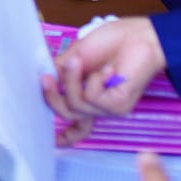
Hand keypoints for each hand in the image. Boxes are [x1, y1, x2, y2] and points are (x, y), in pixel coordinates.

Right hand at [41, 16, 165, 124]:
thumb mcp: (75, 55)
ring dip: (72, 80)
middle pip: (66, 114)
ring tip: (79, 61)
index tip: (55, 144)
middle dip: (51, 96)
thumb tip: (42, 78)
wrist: (138, 36)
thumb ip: (60, 70)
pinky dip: (95, 80)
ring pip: (76, 105)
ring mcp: (108, 107)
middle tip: (46, 78)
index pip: (77, 121)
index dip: (65, 135)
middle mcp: (98, 105)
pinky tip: (109, 70)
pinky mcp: (119, 106)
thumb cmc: (111, 42)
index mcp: (88, 94)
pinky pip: (93, 98)